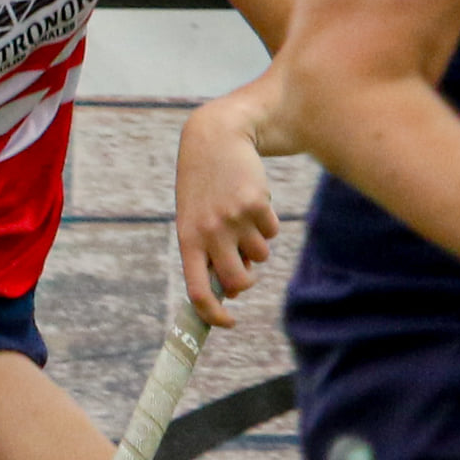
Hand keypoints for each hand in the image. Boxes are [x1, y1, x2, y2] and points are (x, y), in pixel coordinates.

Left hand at [176, 89, 280, 326]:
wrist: (218, 137)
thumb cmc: (205, 187)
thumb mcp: (196, 219)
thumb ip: (209, 254)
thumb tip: (234, 290)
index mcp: (187, 240)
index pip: (198, 291)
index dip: (213, 314)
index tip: (228, 322)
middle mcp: (209, 233)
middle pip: (238, 281)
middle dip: (247, 281)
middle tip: (246, 268)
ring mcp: (234, 220)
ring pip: (261, 256)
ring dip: (258, 245)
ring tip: (242, 217)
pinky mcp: (258, 205)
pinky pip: (272, 233)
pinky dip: (267, 224)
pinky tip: (253, 200)